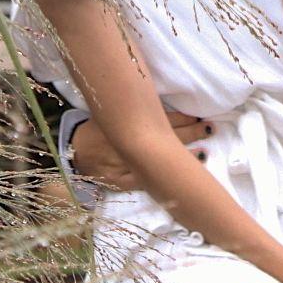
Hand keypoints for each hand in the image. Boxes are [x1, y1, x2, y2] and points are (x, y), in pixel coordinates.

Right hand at [71, 110, 213, 189]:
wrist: (73, 151)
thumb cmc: (96, 127)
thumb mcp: (111, 111)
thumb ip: (133, 106)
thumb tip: (159, 100)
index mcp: (128, 124)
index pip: (162, 120)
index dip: (183, 119)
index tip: (200, 117)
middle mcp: (129, 144)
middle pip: (166, 138)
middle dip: (190, 134)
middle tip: (210, 128)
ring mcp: (126, 165)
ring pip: (159, 162)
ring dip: (182, 157)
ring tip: (204, 152)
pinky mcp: (122, 182)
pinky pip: (146, 182)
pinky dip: (163, 180)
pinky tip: (178, 179)